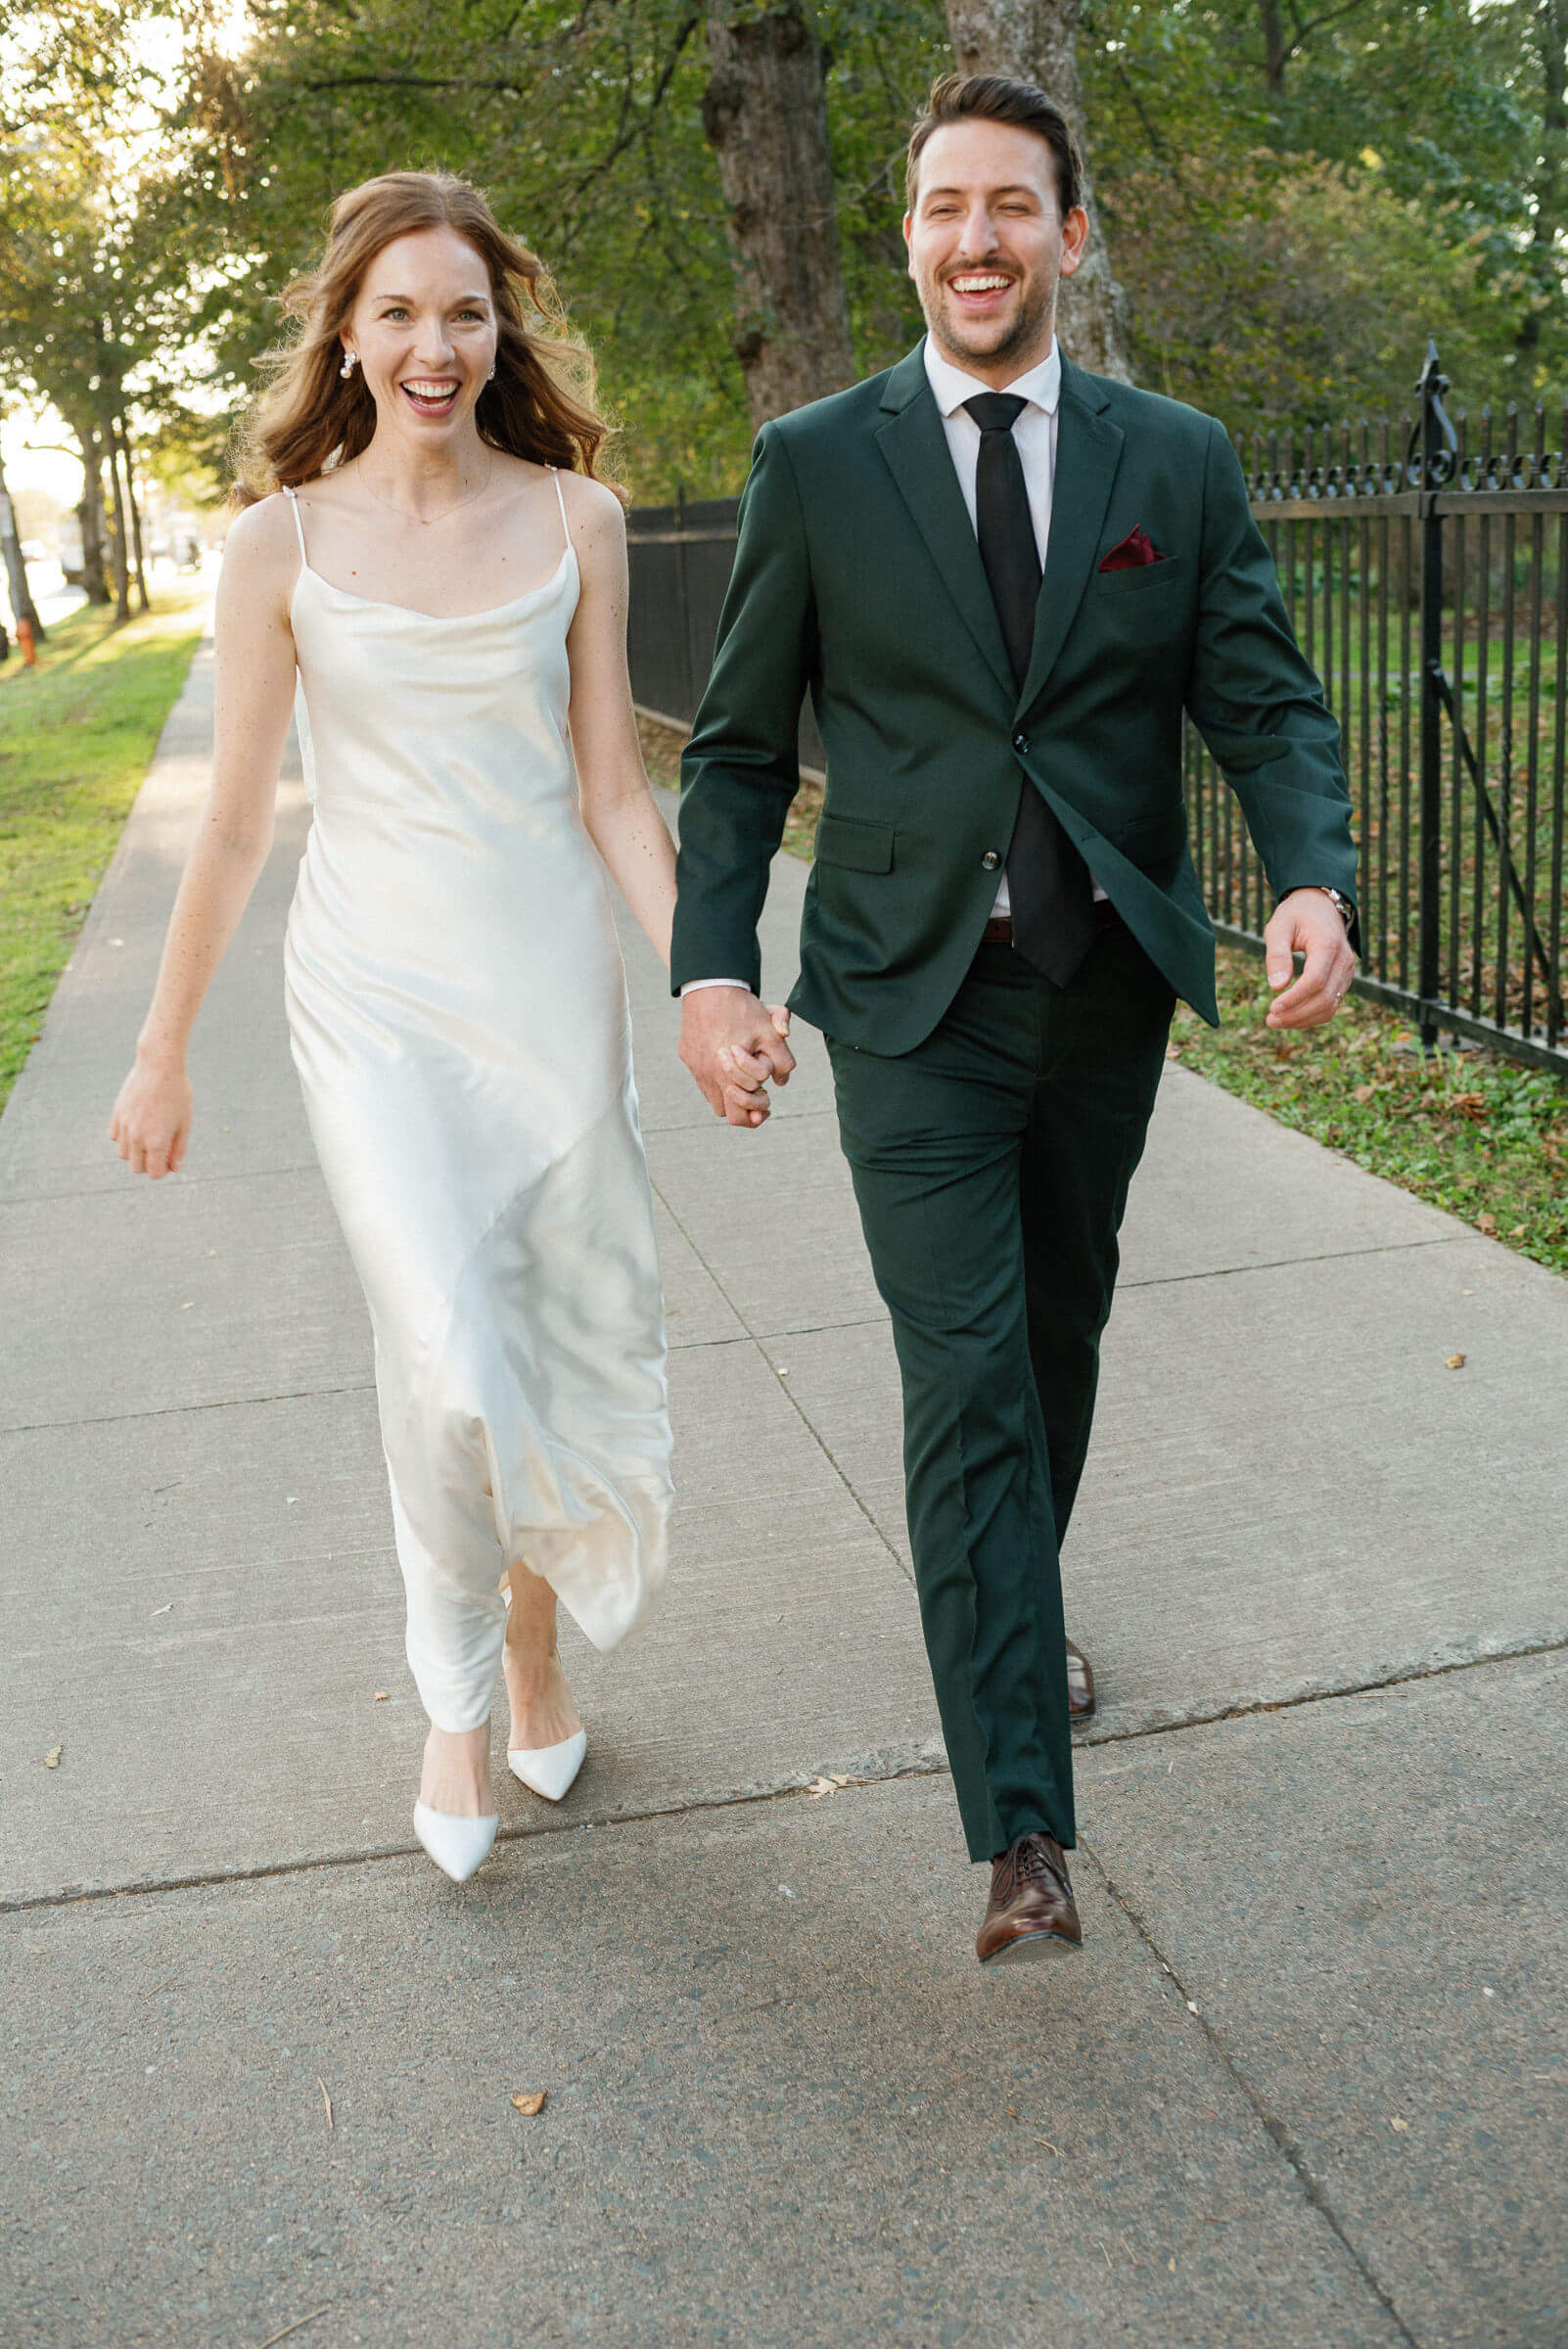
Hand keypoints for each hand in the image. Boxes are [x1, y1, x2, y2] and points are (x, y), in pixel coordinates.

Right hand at [109, 1050, 192, 1177]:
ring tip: (148, 1138)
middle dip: (148, 1164)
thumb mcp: (184, 1124)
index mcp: (156, 1142)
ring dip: (134, 1152)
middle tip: (160, 1152)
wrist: (160, 1066)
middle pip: (136, 1167)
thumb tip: (174, 1169)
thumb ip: (178, 1149)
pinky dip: (123, 1138)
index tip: (168, 1161)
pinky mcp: (116, 1114)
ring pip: (122, 1154)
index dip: (162, 1171)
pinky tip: (137, 1126)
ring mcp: (124, 1125)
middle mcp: (136, 1137)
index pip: (153, 1173)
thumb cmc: (178, 1094)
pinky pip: (114, 1137)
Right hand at [679, 988, 794, 1127]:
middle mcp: (707, 1075)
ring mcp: (695, 1066)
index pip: (741, 1113)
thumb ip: (783, 1060)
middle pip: (726, 1114)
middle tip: (758, 1095)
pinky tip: (730, 1061)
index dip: (759, 1107)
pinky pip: (702, 1079)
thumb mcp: (771, 1033)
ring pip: (714, 1098)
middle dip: (745, 1108)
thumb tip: (782, 1081)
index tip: (767, 1097)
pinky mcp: (687, 1056)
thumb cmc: (742, 1010)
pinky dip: (717, 1078)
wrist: (710, 985)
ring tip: (745, 1080)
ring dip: (731, 1094)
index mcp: (726, 1074)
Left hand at [1264, 890, 1355, 1028]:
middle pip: (1324, 998)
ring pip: (1330, 1006)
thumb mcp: (1279, 927)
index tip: (1273, 1008)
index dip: (1294, 998)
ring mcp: (1347, 972)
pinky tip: (1291, 1017)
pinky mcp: (1343, 980)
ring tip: (1275, 1021)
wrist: (1320, 906)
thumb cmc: (1296, 915)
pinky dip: (1312, 1016)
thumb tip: (1276, 986)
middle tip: (1270, 1020)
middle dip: (1296, 1014)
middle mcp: (1343, 960)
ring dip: (1303, 1020)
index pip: (1315, 980)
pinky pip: (1331, 1005)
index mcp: (1327, 944)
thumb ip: (1277, 955)